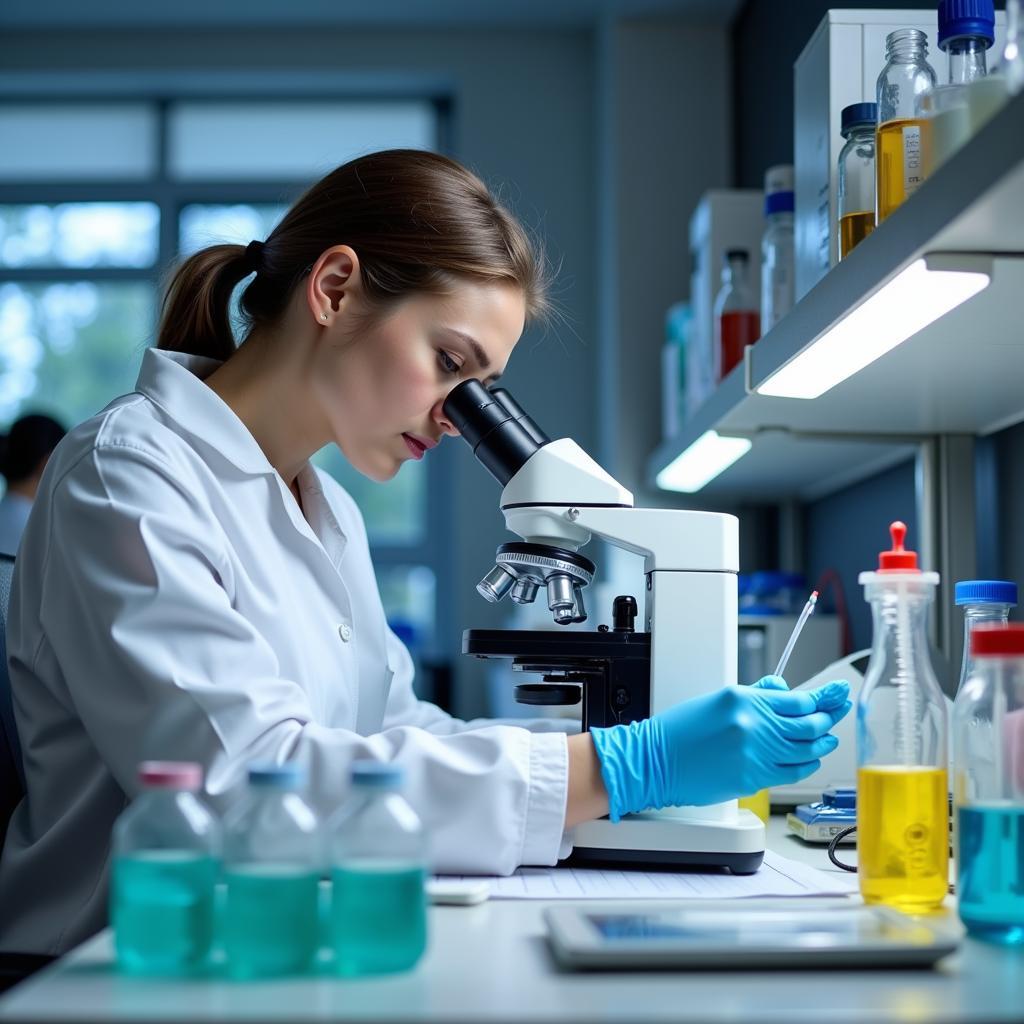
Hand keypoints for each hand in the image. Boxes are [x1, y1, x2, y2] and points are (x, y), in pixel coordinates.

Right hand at [590, 676, 850, 820]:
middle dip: (830, 715)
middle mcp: (753, 724)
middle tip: (841, 708)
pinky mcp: (752, 777)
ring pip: (806, 748)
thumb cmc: (678, 731)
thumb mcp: (716, 700)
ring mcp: (755, 753)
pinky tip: (813, 758)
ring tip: (831, 735)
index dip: (822, 697)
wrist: (654, 761)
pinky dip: (808, 764)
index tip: (834, 693)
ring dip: (823, 740)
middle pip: (808, 722)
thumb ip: (754, 695)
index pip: (797, 698)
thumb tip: (782, 691)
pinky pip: (793, 770)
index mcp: (742, 699)